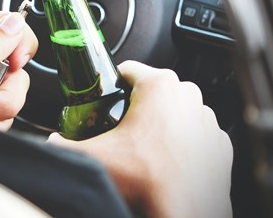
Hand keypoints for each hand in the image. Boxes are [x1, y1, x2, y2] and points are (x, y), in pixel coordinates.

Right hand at [48, 61, 232, 217]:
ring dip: (162, 120)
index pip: (127, 69)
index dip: (112, 82)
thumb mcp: (92, 155)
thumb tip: (51, 142)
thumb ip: (62, 143)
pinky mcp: (221, 143)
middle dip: (137, 103)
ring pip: (177, 109)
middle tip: (122, 126)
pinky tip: (168, 157)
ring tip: (145, 146)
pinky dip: (184, 140)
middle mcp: (188, 95)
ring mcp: (208, 119)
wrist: (183, 212)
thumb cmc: (147, 181)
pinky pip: (196, 131)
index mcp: (159, 85)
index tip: (107, 97)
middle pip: (152, 89)